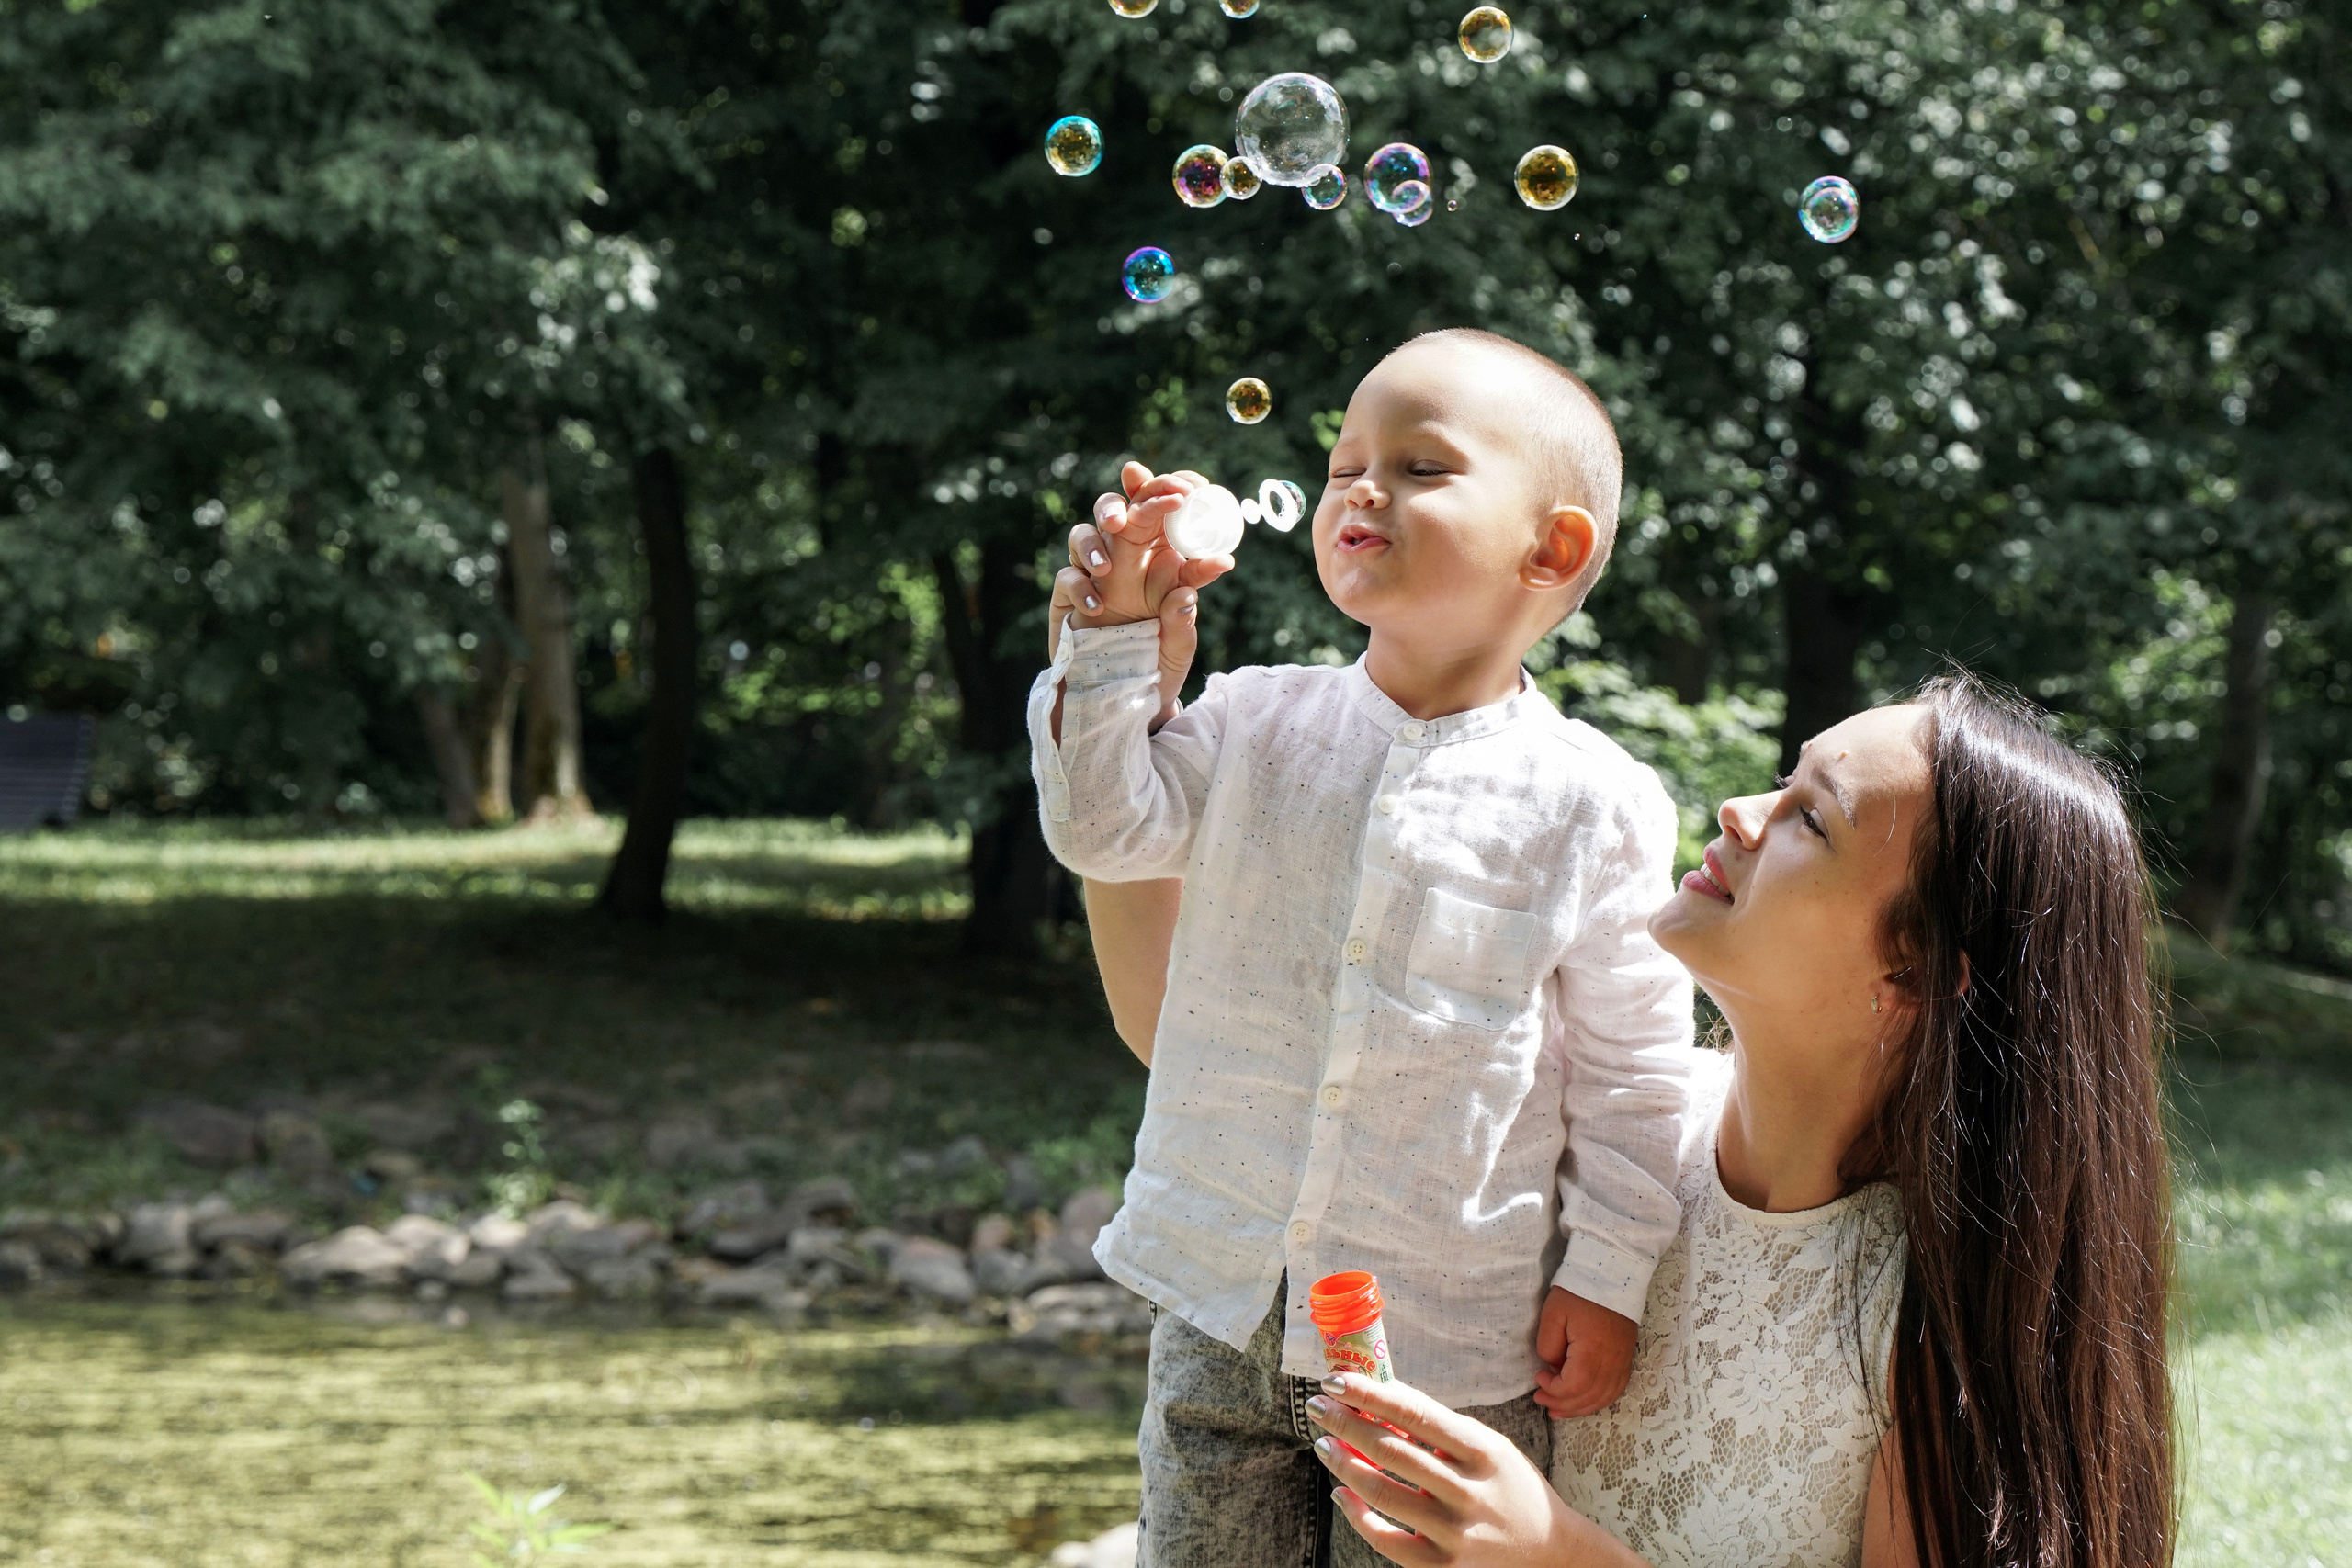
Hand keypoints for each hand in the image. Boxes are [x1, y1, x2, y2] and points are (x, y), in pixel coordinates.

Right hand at [1046, 460, 1232, 727]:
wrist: (1124, 700)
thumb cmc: (1157, 665)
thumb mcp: (1178, 647)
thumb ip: (1183, 621)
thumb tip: (1186, 595)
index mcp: (1158, 556)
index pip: (1158, 511)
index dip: (1163, 490)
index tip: (1179, 488)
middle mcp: (1124, 558)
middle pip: (1115, 511)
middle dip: (1117, 505)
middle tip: (1124, 519)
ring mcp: (1092, 574)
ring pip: (1083, 534)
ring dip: (1092, 543)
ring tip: (1105, 569)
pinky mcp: (1067, 597)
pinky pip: (1067, 578)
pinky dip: (1078, 585)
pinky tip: (1096, 606)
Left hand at [1304, 1374, 1605, 1566]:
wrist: (1549, 1548)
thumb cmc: (1509, 1484)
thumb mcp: (1488, 1445)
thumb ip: (1439, 1425)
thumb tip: (1382, 1392)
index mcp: (1483, 1452)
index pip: (1415, 1415)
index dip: (1370, 1395)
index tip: (1336, 1380)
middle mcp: (1469, 1492)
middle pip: (1392, 1451)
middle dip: (1346, 1424)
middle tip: (1319, 1406)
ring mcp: (1455, 1533)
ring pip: (1383, 1493)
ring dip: (1344, 1465)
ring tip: (1324, 1444)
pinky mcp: (1443, 1565)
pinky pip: (1387, 1541)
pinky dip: (1358, 1516)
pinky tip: (1341, 1494)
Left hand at [1533, 1287, 1637, 1417]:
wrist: (1613, 1275)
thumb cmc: (1579, 1292)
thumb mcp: (1553, 1314)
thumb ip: (1548, 1345)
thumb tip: (1553, 1366)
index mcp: (1593, 1352)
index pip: (1572, 1387)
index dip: (1552, 1390)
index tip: (1538, 1377)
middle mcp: (1612, 1363)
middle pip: (1588, 1398)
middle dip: (1562, 1404)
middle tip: (1541, 1400)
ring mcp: (1622, 1362)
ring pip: (1603, 1398)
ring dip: (1580, 1409)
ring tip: (1559, 1410)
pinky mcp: (1626, 1358)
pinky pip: (1615, 1390)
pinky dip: (1598, 1400)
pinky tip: (1584, 1401)